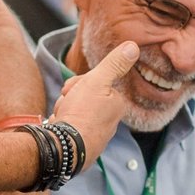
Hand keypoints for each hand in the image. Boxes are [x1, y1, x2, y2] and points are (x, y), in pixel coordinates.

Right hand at [49, 41, 139, 173]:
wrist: (65, 148)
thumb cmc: (82, 113)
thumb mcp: (97, 81)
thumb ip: (114, 64)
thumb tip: (134, 46)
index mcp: (117, 106)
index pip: (96, 84)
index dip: (80, 82)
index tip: (72, 89)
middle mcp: (111, 122)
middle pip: (86, 98)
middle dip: (71, 98)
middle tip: (67, 104)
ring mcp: (96, 137)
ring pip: (75, 112)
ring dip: (65, 110)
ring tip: (62, 117)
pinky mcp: (84, 148)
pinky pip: (70, 129)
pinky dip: (63, 126)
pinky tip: (60, 128)